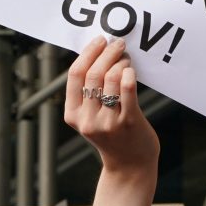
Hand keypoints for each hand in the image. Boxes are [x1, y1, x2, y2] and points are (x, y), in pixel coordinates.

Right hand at [63, 36, 157, 175]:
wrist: (130, 164)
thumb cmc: (112, 134)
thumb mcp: (90, 116)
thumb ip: (88, 92)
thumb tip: (97, 52)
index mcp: (73, 115)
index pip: (75, 75)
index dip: (88, 53)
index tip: (100, 40)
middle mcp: (87, 119)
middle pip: (94, 74)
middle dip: (107, 52)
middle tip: (118, 43)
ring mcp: (108, 122)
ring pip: (111, 78)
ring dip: (121, 62)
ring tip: (127, 61)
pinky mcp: (128, 122)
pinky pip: (128, 89)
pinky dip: (129, 74)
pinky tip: (132, 71)